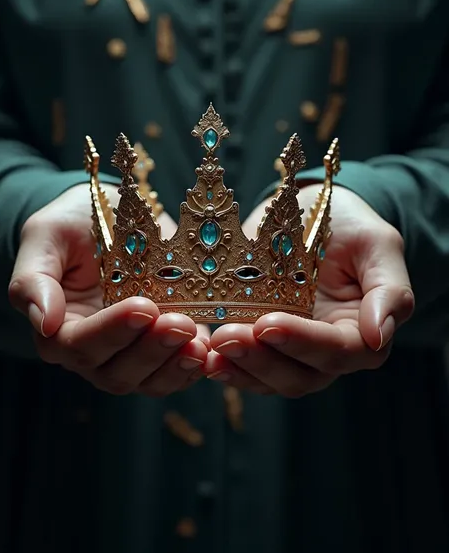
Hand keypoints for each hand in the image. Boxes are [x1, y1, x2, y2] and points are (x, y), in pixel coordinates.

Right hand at [9, 184, 208, 395]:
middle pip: (116, 372)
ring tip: (198, 343)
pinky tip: (211, 351)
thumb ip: (33, 279)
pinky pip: (176, 373)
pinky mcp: (163, 348)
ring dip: (175, 365)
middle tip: (179, 323)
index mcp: (58, 329)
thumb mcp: (45, 236)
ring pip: (148, 380)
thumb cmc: (72, 224)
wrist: (110, 216)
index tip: (142, 307)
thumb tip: (42, 322)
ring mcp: (130, 353)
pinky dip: (194, 367)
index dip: (111, 331)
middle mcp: (93, 351)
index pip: (78, 345)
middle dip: (150, 350)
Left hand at [205, 185, 414, 396]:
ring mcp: (293, 351)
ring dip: (239, 367)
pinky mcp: (263, 343)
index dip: (303, 342)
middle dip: (262, 359)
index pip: (338, 351)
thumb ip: (390, 290)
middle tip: (227, 336)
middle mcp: (327, 352)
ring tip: (211, 347)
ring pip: (269, 379)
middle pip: (300, 375)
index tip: (268, 324)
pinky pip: (246, 367)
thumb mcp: (378, 245)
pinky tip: (203, 355)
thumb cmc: (351, 226)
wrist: (314, 214)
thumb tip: (379, 336)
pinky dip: (226, 365)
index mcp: (362, 333)